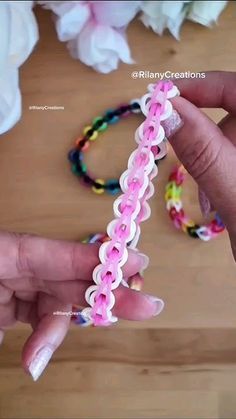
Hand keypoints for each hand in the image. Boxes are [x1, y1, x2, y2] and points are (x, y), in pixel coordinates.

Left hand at [0, 232, 161, 379]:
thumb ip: (2, 319)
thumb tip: (35, 355)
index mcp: (11, 250)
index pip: (61, 254)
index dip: (99, 260)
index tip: (137, 263)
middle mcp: (22, 266)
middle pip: (72, 278)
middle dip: (108, 293)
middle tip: (146, 306)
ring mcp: (20, 286)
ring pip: (59, 302)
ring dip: (59, 330)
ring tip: (36, 360)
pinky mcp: (14, 305)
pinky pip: (41, 317)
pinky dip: (44, 338)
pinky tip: (33, 357)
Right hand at [165, 71, 235, 259]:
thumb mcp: (235, 195)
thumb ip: (202, 151)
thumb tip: (164, 109)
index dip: (198, 85)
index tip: (160, 100)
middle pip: (235, 112)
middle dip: (205, 138)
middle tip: (183, 162)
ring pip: (233, 139)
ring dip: (212, 163)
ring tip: (208, 201)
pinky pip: (234, 159)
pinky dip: (222, 175)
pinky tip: (219, 202)